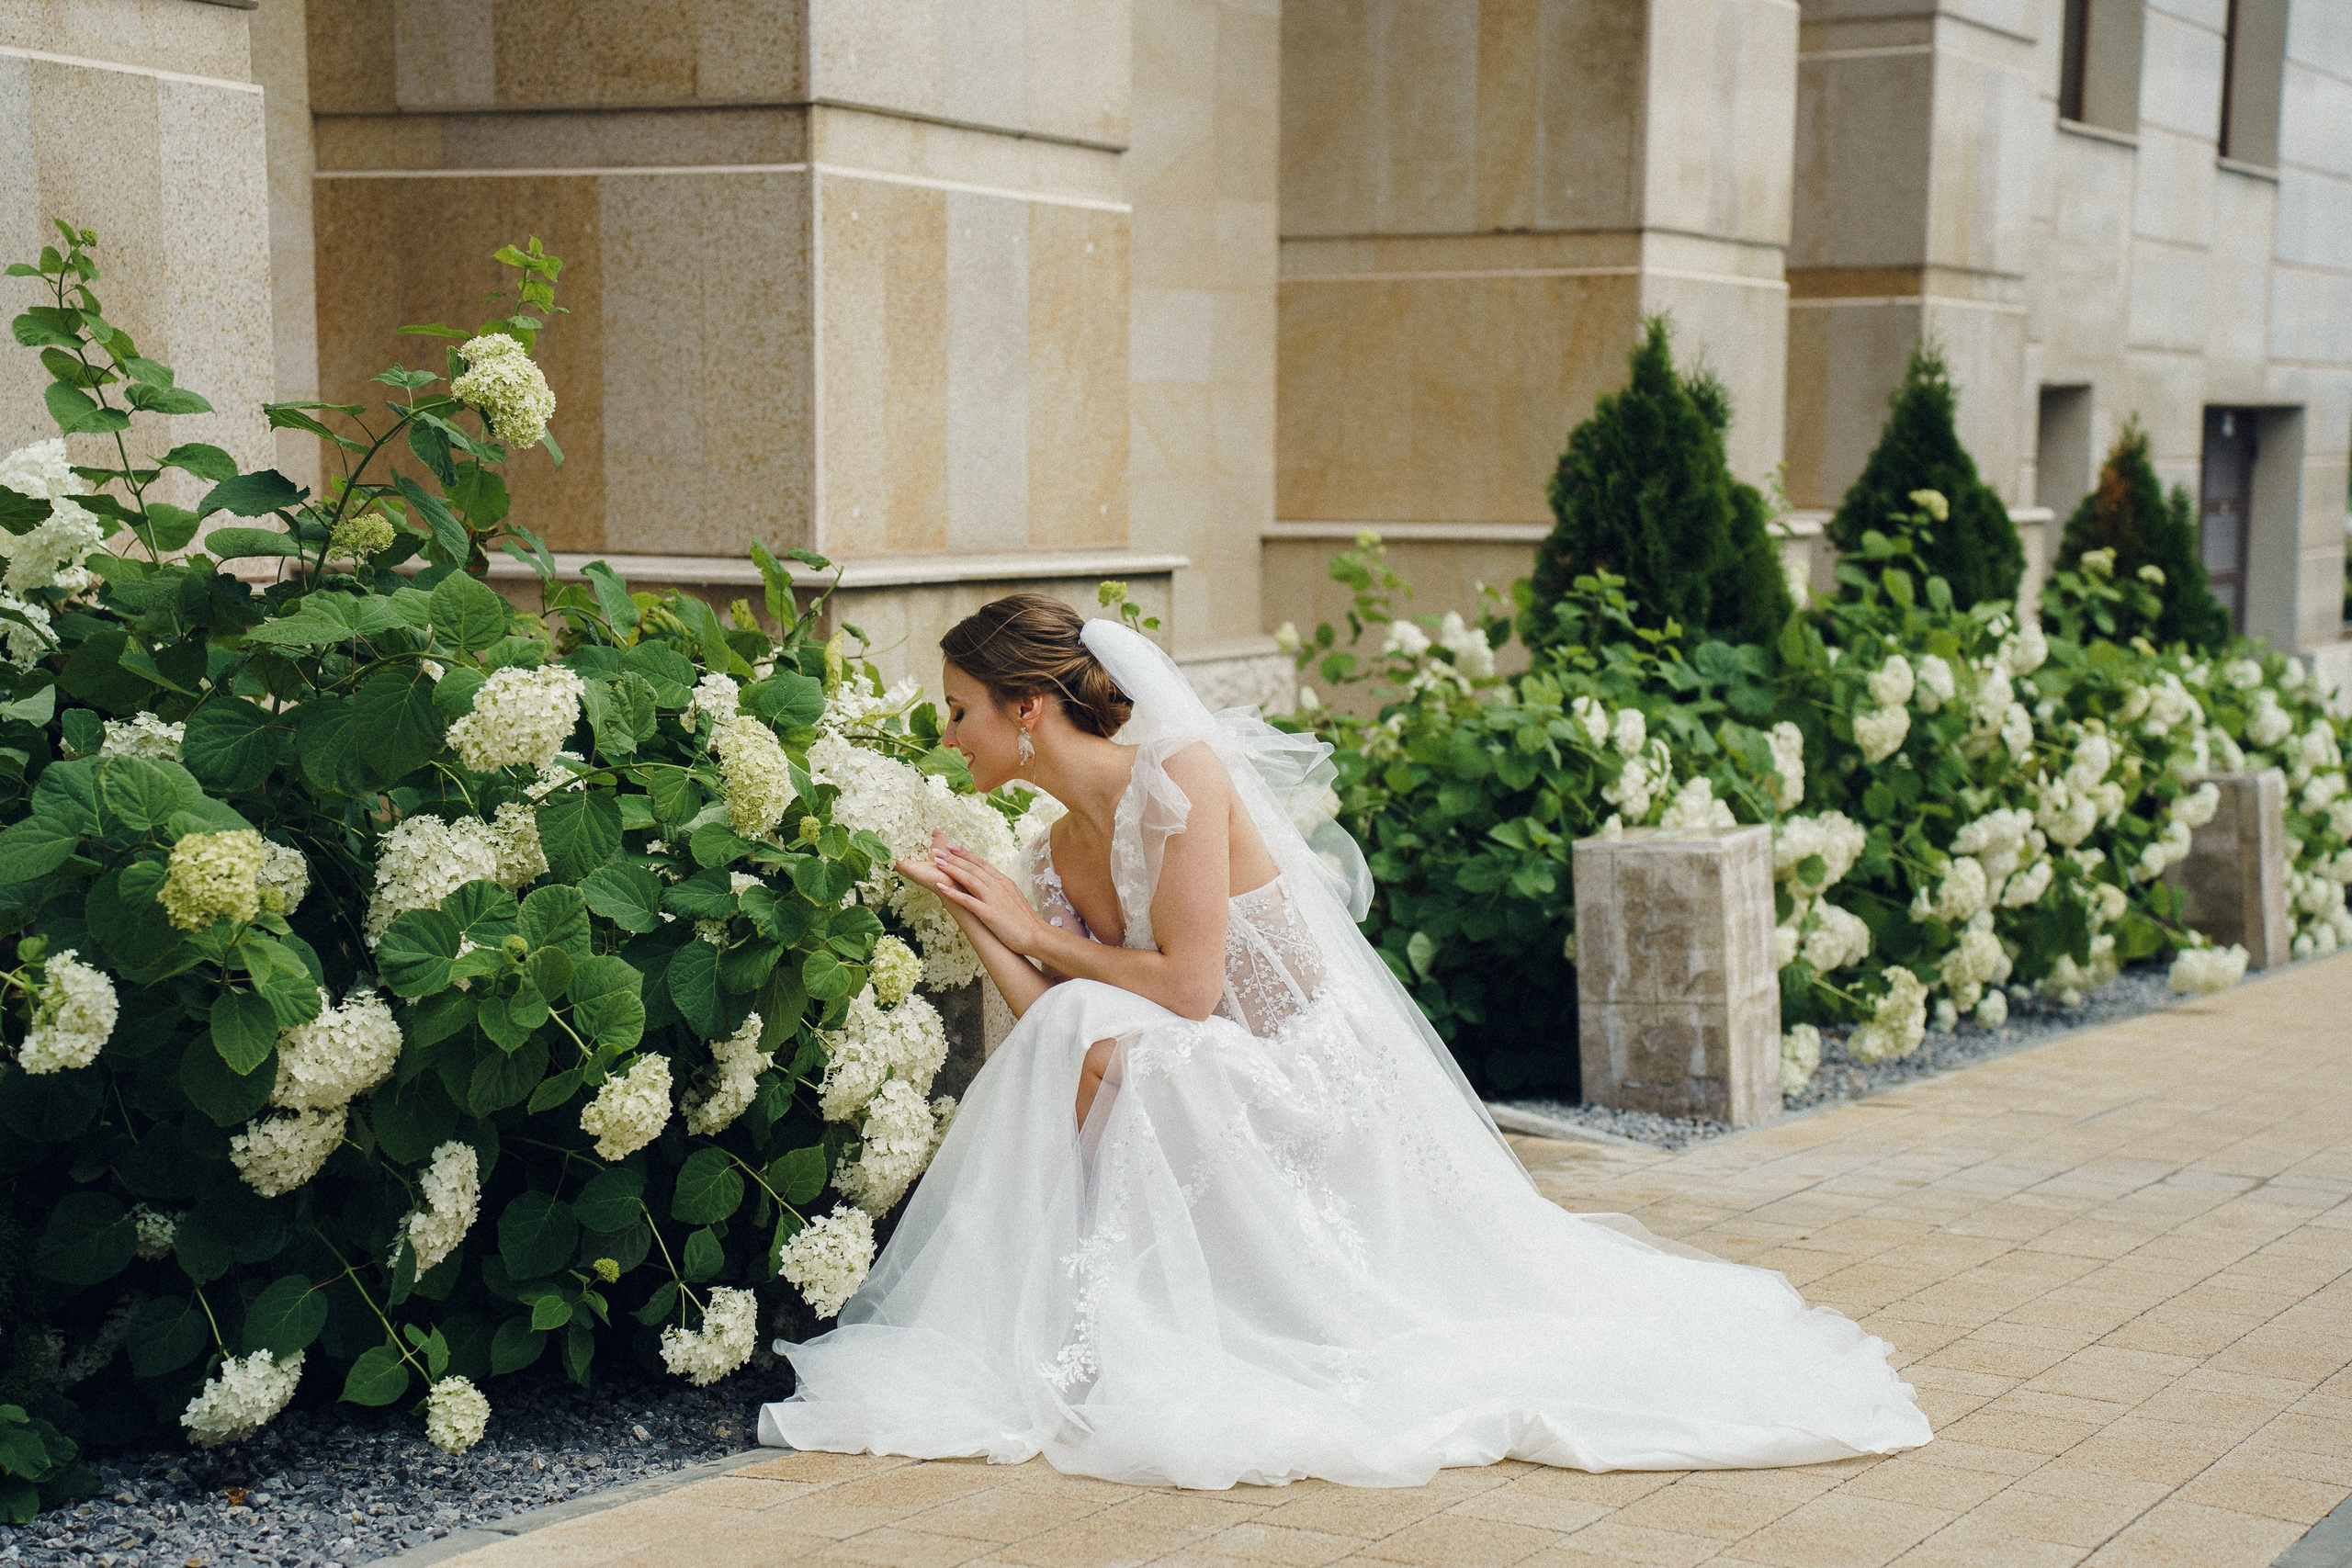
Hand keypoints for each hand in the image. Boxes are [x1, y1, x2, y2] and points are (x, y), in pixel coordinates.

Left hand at [902, 831, 1049, 957]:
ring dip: (951, 870)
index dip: (965, 854)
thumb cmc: (1025, 921)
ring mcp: (993, 898)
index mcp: (1004, 882)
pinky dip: (953, 893)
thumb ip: (1001, 890)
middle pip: (973, 868)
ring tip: (936, 863)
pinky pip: (968, 900)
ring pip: (969, 879)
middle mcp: (998, 886)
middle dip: (953, 858)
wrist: (1036, 936)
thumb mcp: (1014, 899)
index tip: (952, 847)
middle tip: (936, 851)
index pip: (982, 863)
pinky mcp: (989, 913)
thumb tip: (990, 886)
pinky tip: (941, 887)